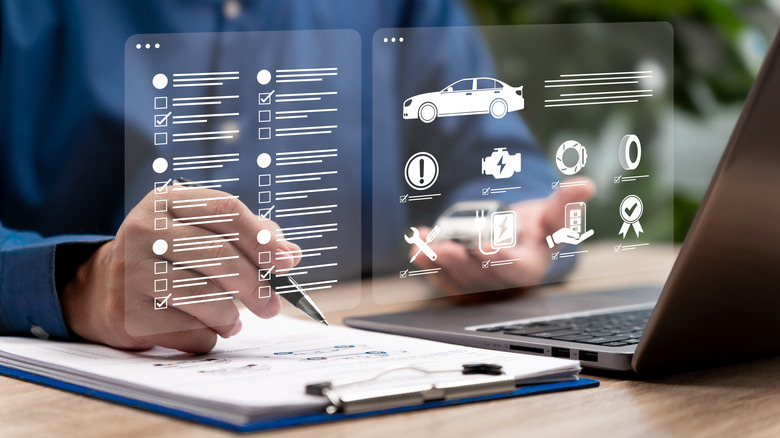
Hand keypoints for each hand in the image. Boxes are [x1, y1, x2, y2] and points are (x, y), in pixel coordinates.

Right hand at [61, 187, 299, 352]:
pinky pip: (187, 330)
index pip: (224, 210)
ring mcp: (130, 270)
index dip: (260, 237)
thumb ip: (248, 237)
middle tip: (272, 306)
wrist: (105, 287)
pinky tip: (204, 329)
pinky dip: (208, 335)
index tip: (286, 262)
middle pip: (218, 255)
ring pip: (205, 296)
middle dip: (255, 285)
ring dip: (230, 316)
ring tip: (233, 321)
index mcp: (166, 201)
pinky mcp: (126, 312)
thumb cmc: (170, 256)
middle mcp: (143, 229)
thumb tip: (290, 255)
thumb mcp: (200, 232)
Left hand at [411, 178, 594, 298]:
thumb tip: (584, 185)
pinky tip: (415, 246)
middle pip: (481, 278)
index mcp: (531, 269)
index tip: (484, 247)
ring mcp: (479, 286)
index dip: (500, 260)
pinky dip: (426, 263)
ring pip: (456, 281)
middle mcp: (504, 284)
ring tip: (424, 246)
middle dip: (461, 264)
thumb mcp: (555, 212)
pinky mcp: (459, 282)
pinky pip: (440, 277)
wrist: (516, 235)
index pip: (516, 270)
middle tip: (445, 247)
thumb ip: (567, 202)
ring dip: (438, 265)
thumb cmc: (539, 226)